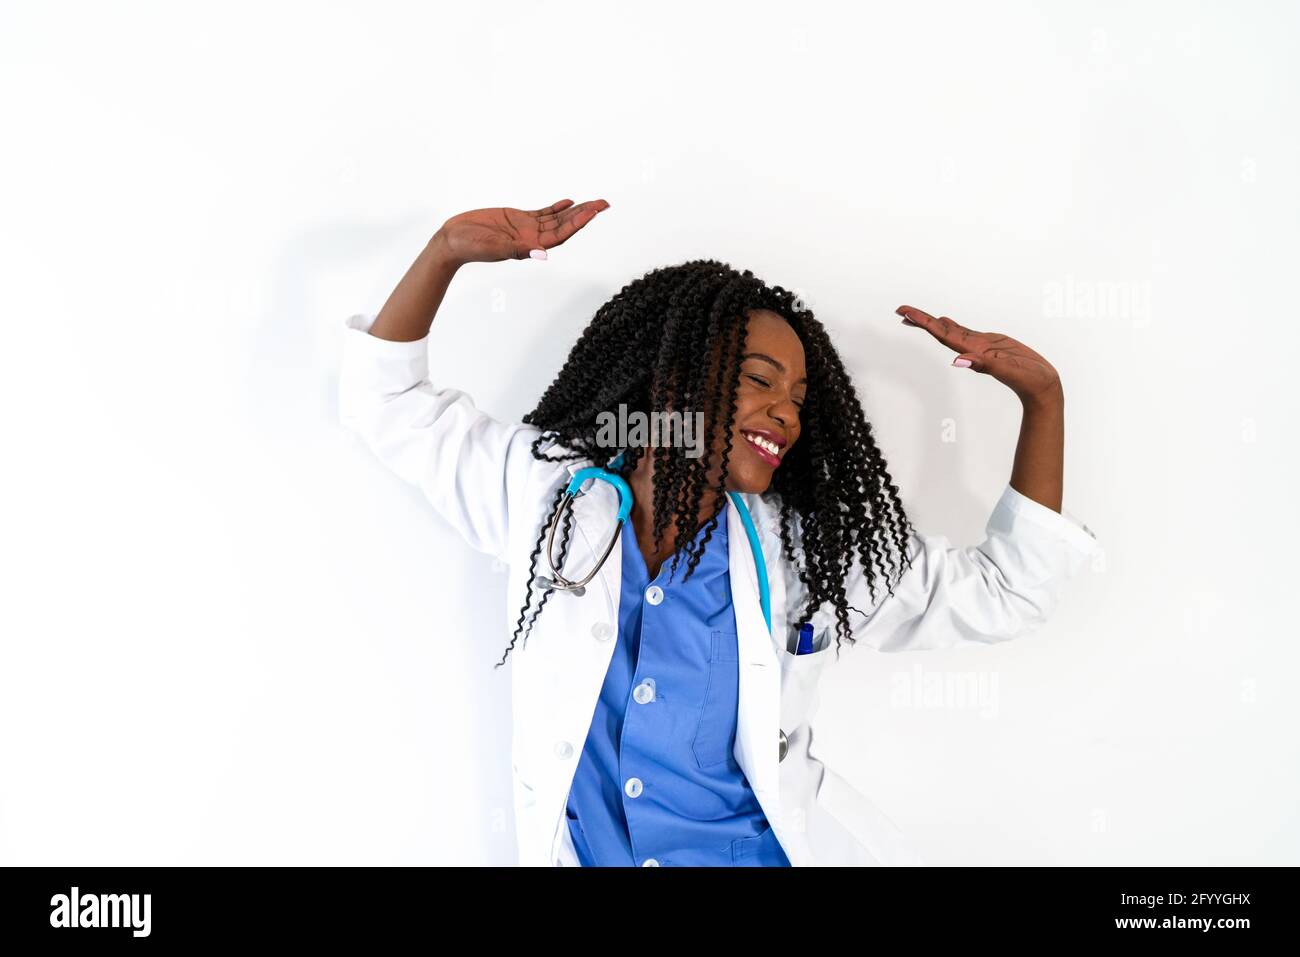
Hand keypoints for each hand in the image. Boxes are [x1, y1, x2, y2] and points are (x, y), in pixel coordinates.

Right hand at [433, 198, 609, 265]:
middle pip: (565, 225)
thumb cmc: (471, 247)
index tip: (593, 212)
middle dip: (585, 215)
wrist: (453, 240)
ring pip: (557, 218)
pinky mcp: (517, 219)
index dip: (578, 223)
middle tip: (604, 203)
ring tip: (594, 202)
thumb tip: (542, 254)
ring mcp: (526, 229)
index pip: (561, 235)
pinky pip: (542, 213)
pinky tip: (569, 202)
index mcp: (530, 247)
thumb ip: (518, 250)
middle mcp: (532, 239)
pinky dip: (557, 208)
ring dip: (575, 211)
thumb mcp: (495, 248)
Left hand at [896, 305, 1062, 407]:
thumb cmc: (1028, 380)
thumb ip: (983, 365)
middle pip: (941, 332)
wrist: (1042, 387)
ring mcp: (981, 347)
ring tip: (915, 315)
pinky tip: (945, 321)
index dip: (924, 323)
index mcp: (973, 352)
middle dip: (921, 320)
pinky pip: (966, 333)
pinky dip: (952, 326)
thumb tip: (958, 361)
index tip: (905, 314)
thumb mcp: (1006, 370)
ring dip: (933, 323)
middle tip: (901, 309)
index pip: (942, 335)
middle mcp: (973, 349)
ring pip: (951, 331)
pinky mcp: (991, 345)